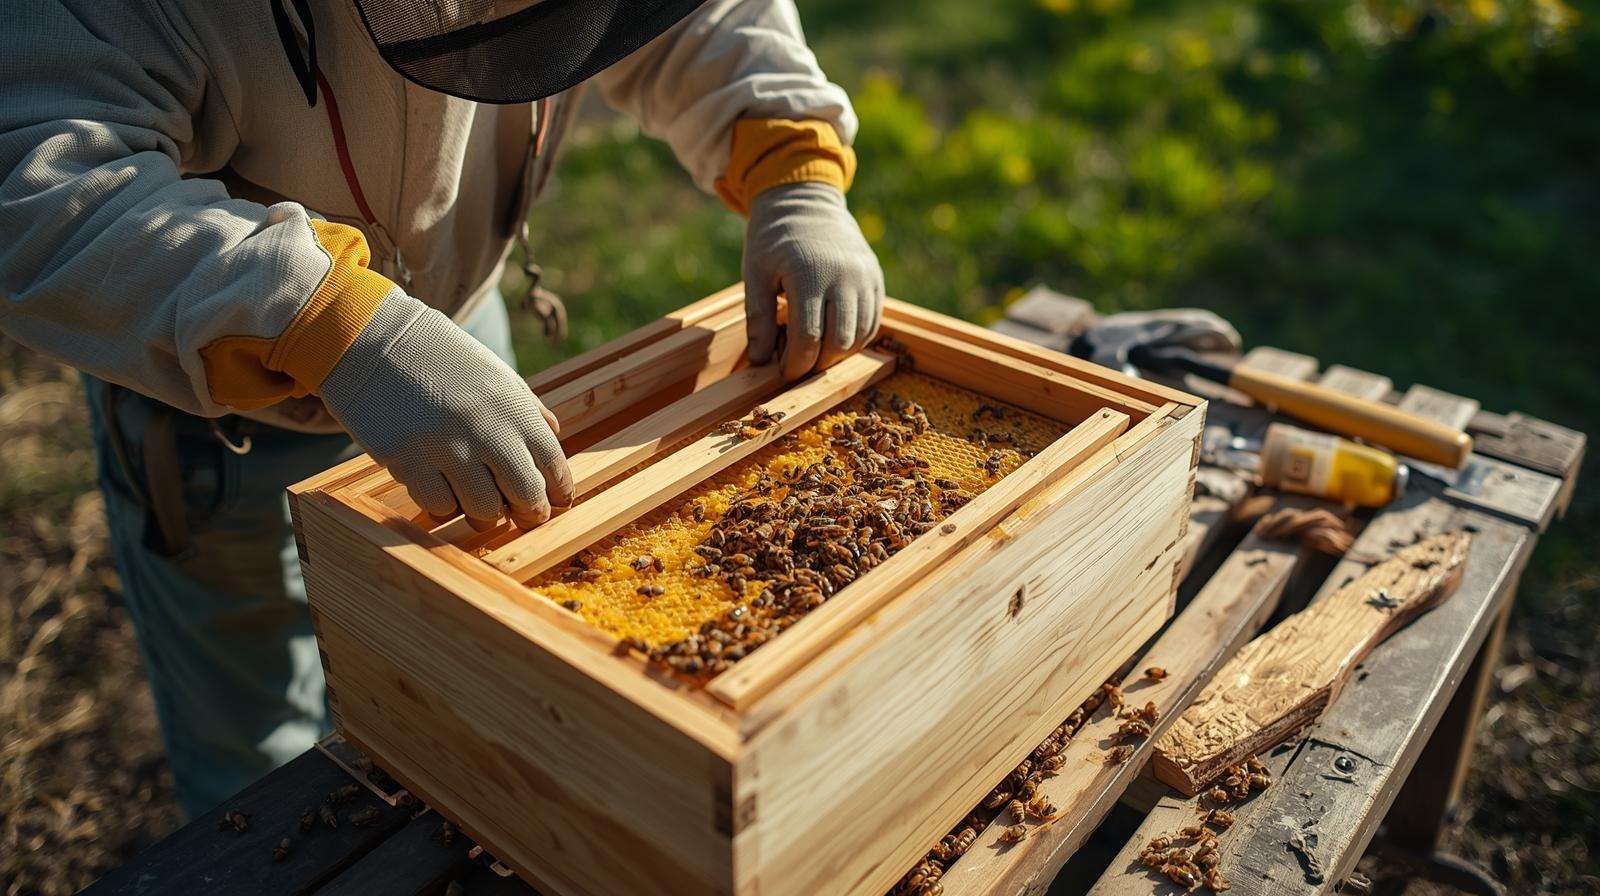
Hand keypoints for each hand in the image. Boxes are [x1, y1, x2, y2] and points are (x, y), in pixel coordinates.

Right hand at [319, 293, 573, 529]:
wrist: (374, 339)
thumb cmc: (439, 358)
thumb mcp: (493, 373)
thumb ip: (526, 407)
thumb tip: (554, 433)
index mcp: (512, 405)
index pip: (552, 462)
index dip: (559, 489)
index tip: (556, 501)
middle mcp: (486, 428)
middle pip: (526, 493)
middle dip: (531, 512)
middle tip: (525, 516)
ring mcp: (446, 447)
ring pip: (485, 509)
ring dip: (487, 513)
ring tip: (481, 505)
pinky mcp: (408, 461)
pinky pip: (440, 506)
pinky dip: (445, 505)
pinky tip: (442, 490)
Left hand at [742, 182, 885, 379]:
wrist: (806, 203)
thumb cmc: (774, 241)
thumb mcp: (755, 274)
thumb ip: (757, 318)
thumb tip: (760, 361)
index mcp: (809, 274)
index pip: (808, 337)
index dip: (796, 364)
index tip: (783, 373)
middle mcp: (844, 276)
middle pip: (838, 342)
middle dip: (816, 364)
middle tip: (797, 364)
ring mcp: (865, 278)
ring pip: (859, 337)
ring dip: (837, 355)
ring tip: (813, 350)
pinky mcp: (876, 279)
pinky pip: (872, 323)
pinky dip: (854, 340)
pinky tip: (832, 339)